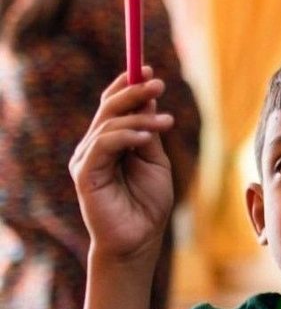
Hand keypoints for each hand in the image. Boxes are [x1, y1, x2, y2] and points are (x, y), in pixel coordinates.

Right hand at [68, 72, 174, 260]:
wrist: (140, 239)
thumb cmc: (149, 203)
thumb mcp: (155, 161)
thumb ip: (148, 134)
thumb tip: (149, 100)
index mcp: (110, 142)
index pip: (112, 106)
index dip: (127, 86)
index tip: (150, 69)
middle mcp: (94, 147)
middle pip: (108, 109)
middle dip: (133, 93)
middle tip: (158, 84)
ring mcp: (87, 160)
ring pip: (108, 125)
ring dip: (139, 118)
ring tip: (168, 122)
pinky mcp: (85, 175)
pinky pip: (103, 146)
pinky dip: (125, 137)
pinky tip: (145, 137)